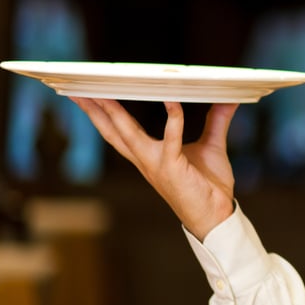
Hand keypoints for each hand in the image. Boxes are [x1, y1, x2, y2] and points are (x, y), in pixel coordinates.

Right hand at [70, 98, 239, 239]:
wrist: (217, 215)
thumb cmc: (209, 186)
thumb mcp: (211, 146)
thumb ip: (216, 121)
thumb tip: (227, 99)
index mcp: (148, 155)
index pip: (118, 132)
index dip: (101, 115)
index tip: (88, 95)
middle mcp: (145, 159)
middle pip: (112, 131)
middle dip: (94, 110)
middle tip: (78, 89)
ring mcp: (156, 164)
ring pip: (127, 134)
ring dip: (113, 113)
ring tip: (102, 94)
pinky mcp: (172, 168)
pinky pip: (171, 140)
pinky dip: (172, 119)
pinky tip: (171, 101)